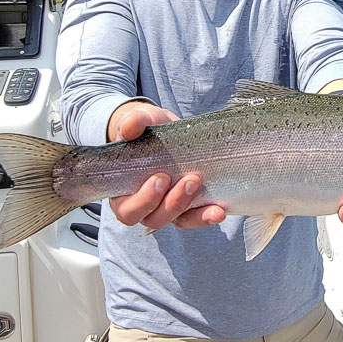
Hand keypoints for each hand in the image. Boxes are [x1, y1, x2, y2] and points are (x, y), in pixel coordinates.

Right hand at [106, 101, 225, 229]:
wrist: (164, 129)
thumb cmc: (145, 130)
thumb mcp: (140, 120)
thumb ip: (133, 122)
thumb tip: (129, 128)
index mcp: (123, 192)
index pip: (127, 209)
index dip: (143, 201)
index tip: (160, 178)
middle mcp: (143, 207)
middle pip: (154, 219)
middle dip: (172, 203)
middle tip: (189, 180)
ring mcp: (166, 208)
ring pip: (176, 221)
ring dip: (192, 211)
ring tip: (201, 186)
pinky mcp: (186, 207)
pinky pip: (194, 218)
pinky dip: (206, 216)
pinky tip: (219, 210)